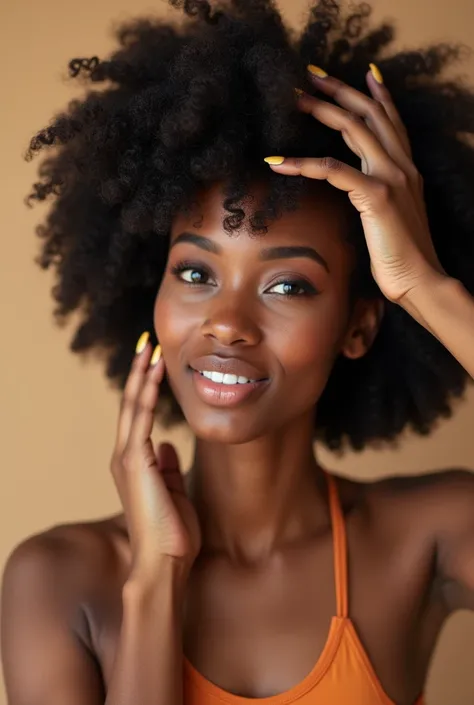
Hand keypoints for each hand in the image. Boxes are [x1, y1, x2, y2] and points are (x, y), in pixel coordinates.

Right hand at [110, 333, 201, 579]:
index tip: (154, 362)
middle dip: (139, 371)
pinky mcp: (135, 462)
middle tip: (147, 342)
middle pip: (130, 403)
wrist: (165, 563)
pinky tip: (154, 372)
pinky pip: (140, 418)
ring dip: (141, 374)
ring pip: (132, 405)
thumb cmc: (173, 533)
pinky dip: (146, 392)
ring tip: (149, 347)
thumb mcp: (174, 491)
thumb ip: (168, 468)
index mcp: (135, 462)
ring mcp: (127, 458)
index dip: (144, 387)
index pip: (137, 415)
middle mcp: (126, 456)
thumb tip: (168, 447)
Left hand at [265, 64, 446, 304]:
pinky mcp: (376, 195)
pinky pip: (333, 169)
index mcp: (406, 168)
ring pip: (352, 128)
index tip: (358, 73)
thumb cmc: (401, 255)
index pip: (390, 119)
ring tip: (292, 100)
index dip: (373, 93)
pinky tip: (277, 161)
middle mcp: (401, 164)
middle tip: (308, 75)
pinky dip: (303, 162)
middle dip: (337, 89)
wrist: (420, 279)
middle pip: (368, 112)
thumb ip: (377, 194)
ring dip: (320, 109)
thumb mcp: (391, 215)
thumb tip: (358, 187)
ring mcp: (391, 177)